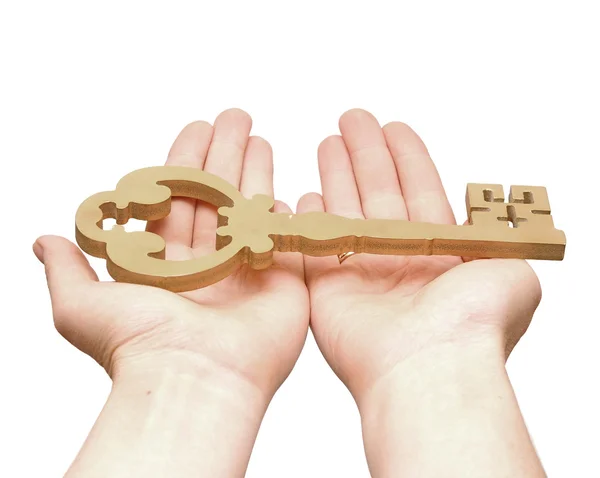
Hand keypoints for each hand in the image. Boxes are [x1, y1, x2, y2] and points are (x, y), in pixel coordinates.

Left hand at [34, 108, 308, 399]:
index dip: (185, 163)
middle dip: (223, 154)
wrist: (194, 377)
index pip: (176, 200)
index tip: (197, 129)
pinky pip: (278, 239)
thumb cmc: (138, 344)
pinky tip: (279, 183)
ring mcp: (243, 274)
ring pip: (246, 210)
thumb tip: (43, 242)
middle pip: (215, 197)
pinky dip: (279, 212)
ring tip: (255, 135)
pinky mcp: (278, 284)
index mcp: (164, 265)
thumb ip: (68, 270)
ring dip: (252, 171)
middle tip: (234, 117)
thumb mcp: (82, 305)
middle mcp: (204, 267)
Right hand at [297, 109, 543, 475]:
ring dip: (338, 174)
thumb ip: (503, 238)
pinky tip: (307, 194)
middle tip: (352, 119)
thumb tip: (502, 220)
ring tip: (330, 140)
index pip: (419, 189)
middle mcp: (401, 258)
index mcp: (441, 250)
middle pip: (378, 192)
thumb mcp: (513, 272)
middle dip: (366, 153)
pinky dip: (310, 220)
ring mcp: (363, 273)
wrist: (428, 365)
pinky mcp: (328, 291)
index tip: (392, 128)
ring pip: (347, 210)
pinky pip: (317, 245)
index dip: (406, 156)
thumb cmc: (473, 322)